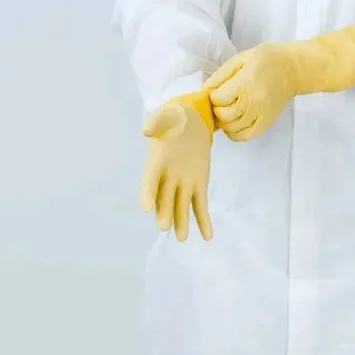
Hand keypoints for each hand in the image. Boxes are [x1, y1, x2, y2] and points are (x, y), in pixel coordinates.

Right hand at [141, 98, 213, 240]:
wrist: (191, 121)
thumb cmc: (174, 118)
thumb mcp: (167, 116)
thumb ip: (157, 123)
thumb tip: (146, 129)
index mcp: (156, 162)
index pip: (150, 180)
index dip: (148, 193)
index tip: (146, 208)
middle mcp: (167, 177)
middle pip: (164, 198)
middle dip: (164, 212)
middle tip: (164, 226)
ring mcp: (183, 184)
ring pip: (182, 206)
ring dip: (182, 222)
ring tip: (182, 238)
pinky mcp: (199, 186)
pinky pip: (201, 206)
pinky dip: (204, 221)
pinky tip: (207, 236)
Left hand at [208, 44, 300, 140]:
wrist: (292, 69)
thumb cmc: (265, 60)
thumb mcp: (240, 59)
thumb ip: (220, 76)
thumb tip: (204, 91)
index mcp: (245, 84)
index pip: (218, 99)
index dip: (213, 96)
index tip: (217, 91)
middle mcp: (253, 102)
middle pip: (224, 115)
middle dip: (217, 110)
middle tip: (220, 102)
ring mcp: (260, 115)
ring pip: (233, 128)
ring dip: (224, 122)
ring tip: (226, 112)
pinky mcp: (266, 123)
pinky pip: (246, 136)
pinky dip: (235, 134)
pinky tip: (233, 124)